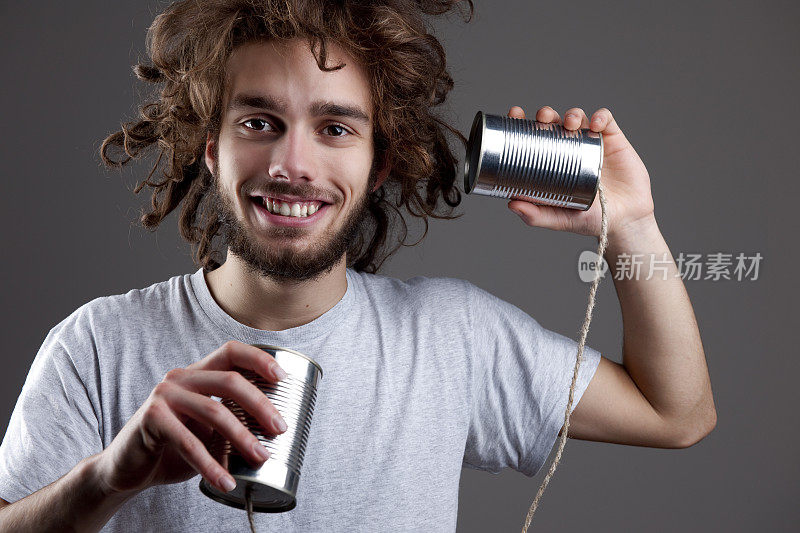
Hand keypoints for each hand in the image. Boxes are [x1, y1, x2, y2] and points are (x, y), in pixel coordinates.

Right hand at [95, 341, 288, 495]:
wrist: (127, 469)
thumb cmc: (173, 447)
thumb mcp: (208, 430)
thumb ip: (233, 422)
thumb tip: (275, 432)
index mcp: (198, 373)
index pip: (231, 352)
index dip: (259, 359)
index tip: (283, 377)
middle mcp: (181, 378)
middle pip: (230, 380)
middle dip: (261, 405)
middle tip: (279, 429)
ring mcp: (164, 396)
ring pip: (214, 411)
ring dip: (242, 437)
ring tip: (260, 457)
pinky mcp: (152, 419)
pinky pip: (189, 442)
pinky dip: (211, 465)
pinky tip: (225, 482)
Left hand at [506, 105, 654, 239]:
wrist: (625, 221)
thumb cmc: (589, 219)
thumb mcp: (559, 219)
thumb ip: (536, 216)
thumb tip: (511, 205)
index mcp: (550, 161)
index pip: (532, 136)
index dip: (521, 122)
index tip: (514, 115)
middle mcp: (568, 148)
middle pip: (553, 122)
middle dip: (545, 114)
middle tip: (542, 118)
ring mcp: (590, 143)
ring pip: (577, 117)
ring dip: (571, 114)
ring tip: (570, 123)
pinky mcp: (613, 140)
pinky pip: (606, 120)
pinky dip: (601, 117)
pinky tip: (596, 125)